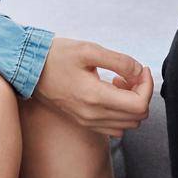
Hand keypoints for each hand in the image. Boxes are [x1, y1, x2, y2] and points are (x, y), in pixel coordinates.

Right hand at [33, 36, 153, 138]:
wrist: (29, 69)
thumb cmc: (57, 56)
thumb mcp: (89, 50)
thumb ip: (119, 61)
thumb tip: (139, 71)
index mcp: (95, 97)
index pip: (139, 104)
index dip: (147, 85)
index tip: (141, 68)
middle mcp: (92, 115)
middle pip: (137, 117)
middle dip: (142, 93)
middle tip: (131, 73)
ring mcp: (87, 122)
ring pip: (128, 124)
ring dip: (132, 103)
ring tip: (120, 81)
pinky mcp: (83, 122)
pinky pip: (114, 127)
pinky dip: (121, 112)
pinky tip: (111, 92)